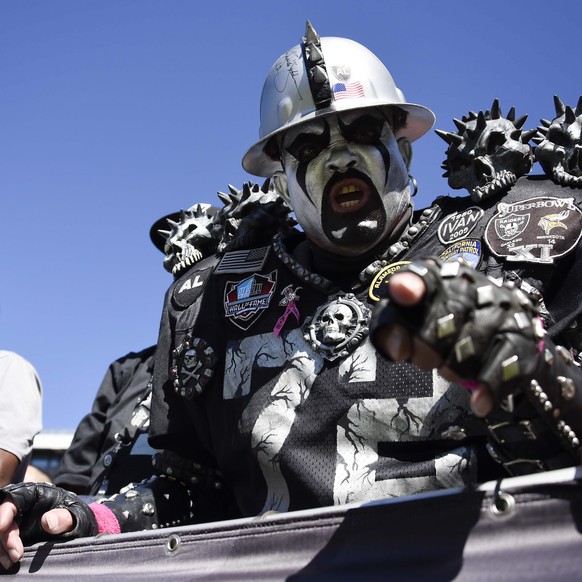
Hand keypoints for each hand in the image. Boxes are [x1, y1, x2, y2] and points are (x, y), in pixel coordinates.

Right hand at [0, 482, 96, 568]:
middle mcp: (23, 508)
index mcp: (36, 495)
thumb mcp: (76, 516)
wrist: (80, 528)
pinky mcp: (17, 537)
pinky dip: (4, 552)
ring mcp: (19, 523)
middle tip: (16, 554)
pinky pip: (5, 543)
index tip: (1, 527)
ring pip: (2, 533)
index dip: (4, 512)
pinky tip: (10, 562)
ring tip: (12, 562)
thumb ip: (64, 517)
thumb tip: (47, 521)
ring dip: (2, 548)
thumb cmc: (78, 517)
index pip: (14, 499)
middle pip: (4, 519)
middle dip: (5, 537)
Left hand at [372, 270, 493, 415]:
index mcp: (440, 276)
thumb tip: (396, 348)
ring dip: (454, 367)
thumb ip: (390, 329)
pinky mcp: (523, 336)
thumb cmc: (438, 327)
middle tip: (424, 359)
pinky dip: (489, 387)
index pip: (425, 274)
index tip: (404, 293)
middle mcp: (475, 285)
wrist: (494, 334)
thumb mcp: (407, 322)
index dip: (412, 283)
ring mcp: (503, 309)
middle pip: (448, 313)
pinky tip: (479, 402)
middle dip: (428, 344)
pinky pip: (506, 365)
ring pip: (474, 343)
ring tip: (447, 370)